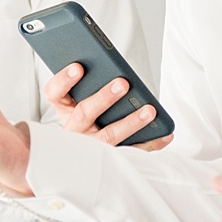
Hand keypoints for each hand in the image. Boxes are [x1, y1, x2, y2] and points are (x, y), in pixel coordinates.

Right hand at [44, 64, 172, 151]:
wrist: (85, 156)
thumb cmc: (92, 112)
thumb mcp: (84, 97)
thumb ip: (91, 81)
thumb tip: (109, 62)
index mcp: (65, 108)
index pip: (54, 93)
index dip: (64, 80)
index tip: (78, 66)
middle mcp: (74, 129)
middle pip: (85, 113)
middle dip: (104, 97)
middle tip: (123, 83)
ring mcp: (91, 146)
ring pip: (108, 136)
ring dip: (131, 122)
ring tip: (150, 110)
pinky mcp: (111, 158)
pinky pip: (131, 152)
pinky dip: (151, 143)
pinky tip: (166, 134)